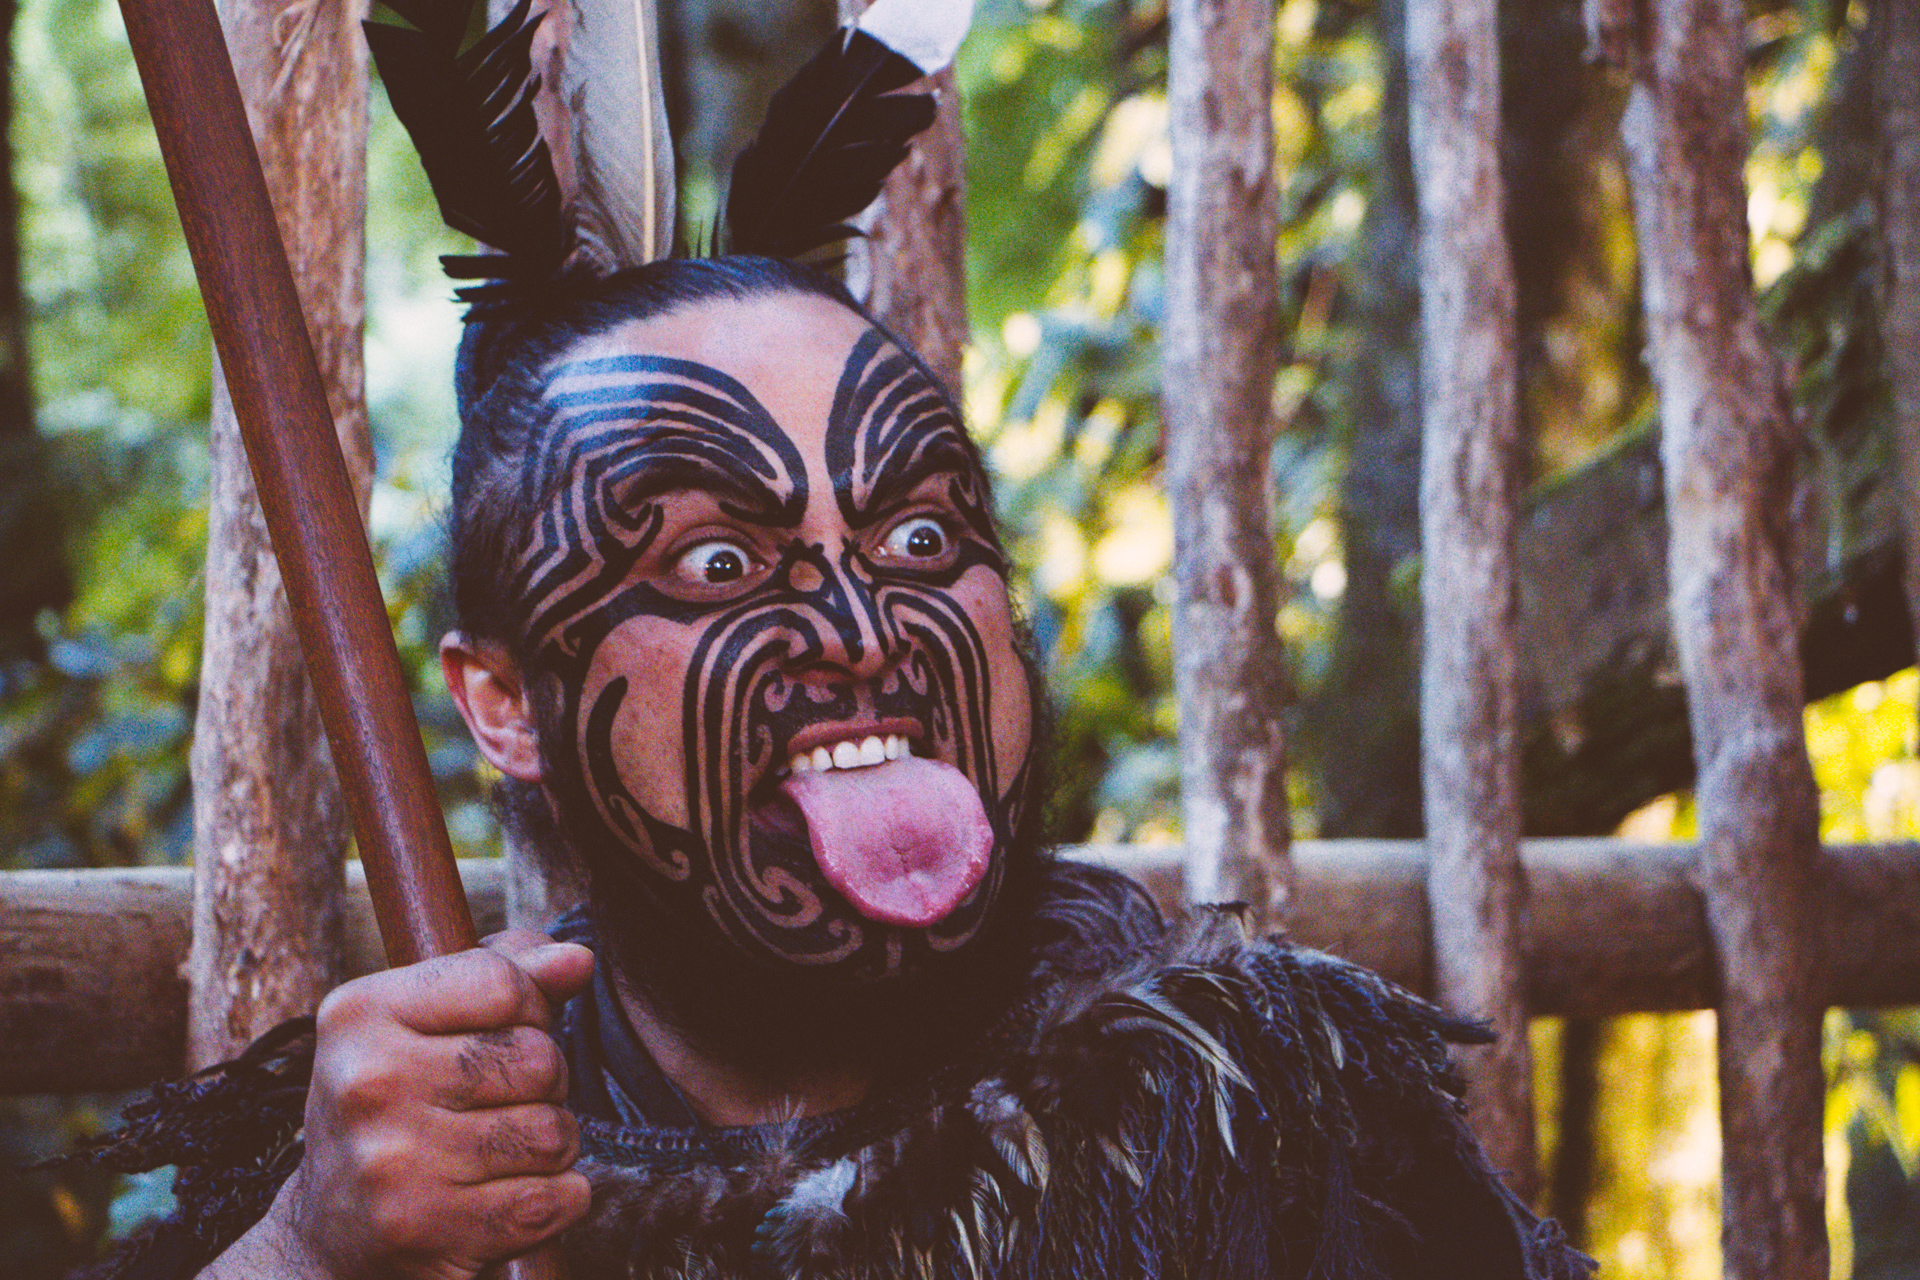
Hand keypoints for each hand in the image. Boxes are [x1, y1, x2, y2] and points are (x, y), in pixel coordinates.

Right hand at [256, 931, 594, 1279]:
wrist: (330, 1230)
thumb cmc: (396, 1101)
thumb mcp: (424, 1018)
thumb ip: (509, 973)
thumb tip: (578, 959)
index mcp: (360, 1014)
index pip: (504, 984)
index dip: (532, 1007)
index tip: (507, 1031)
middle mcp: (368, 1085)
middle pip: (540, 1059)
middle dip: (545, 1082)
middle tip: (500, 1101)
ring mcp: (393, 1164)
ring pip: (553, 1132)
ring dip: (550, 1144)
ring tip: (501, 1150)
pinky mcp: (427, 1230)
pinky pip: (555, 1199)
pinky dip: (555, 1199)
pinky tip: (506, 1196)